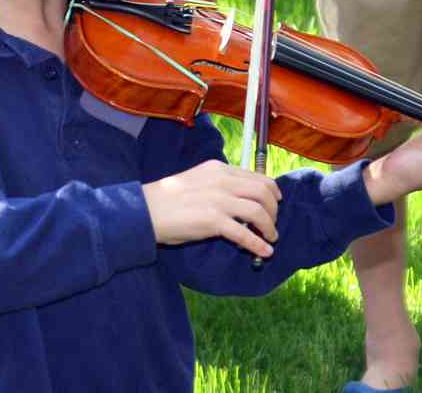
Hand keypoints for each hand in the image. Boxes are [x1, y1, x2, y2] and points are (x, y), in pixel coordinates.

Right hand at [141, 160, 281, 257]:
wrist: (146, 210)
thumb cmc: (168, 198)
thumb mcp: (197, 181)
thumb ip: (219, 185)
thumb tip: (240, 200)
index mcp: (218, 169)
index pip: (256, 177)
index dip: (271, 191)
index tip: (275, 203)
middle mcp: (222, 181)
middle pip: (263, 192)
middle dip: (274, 210)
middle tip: (273, 223)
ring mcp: (218, 200)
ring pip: (258, 212)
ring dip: (269, 227)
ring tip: (270, 238)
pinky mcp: (213, 221)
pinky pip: (244, 234)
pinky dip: (258, 244)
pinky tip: (264, 252)